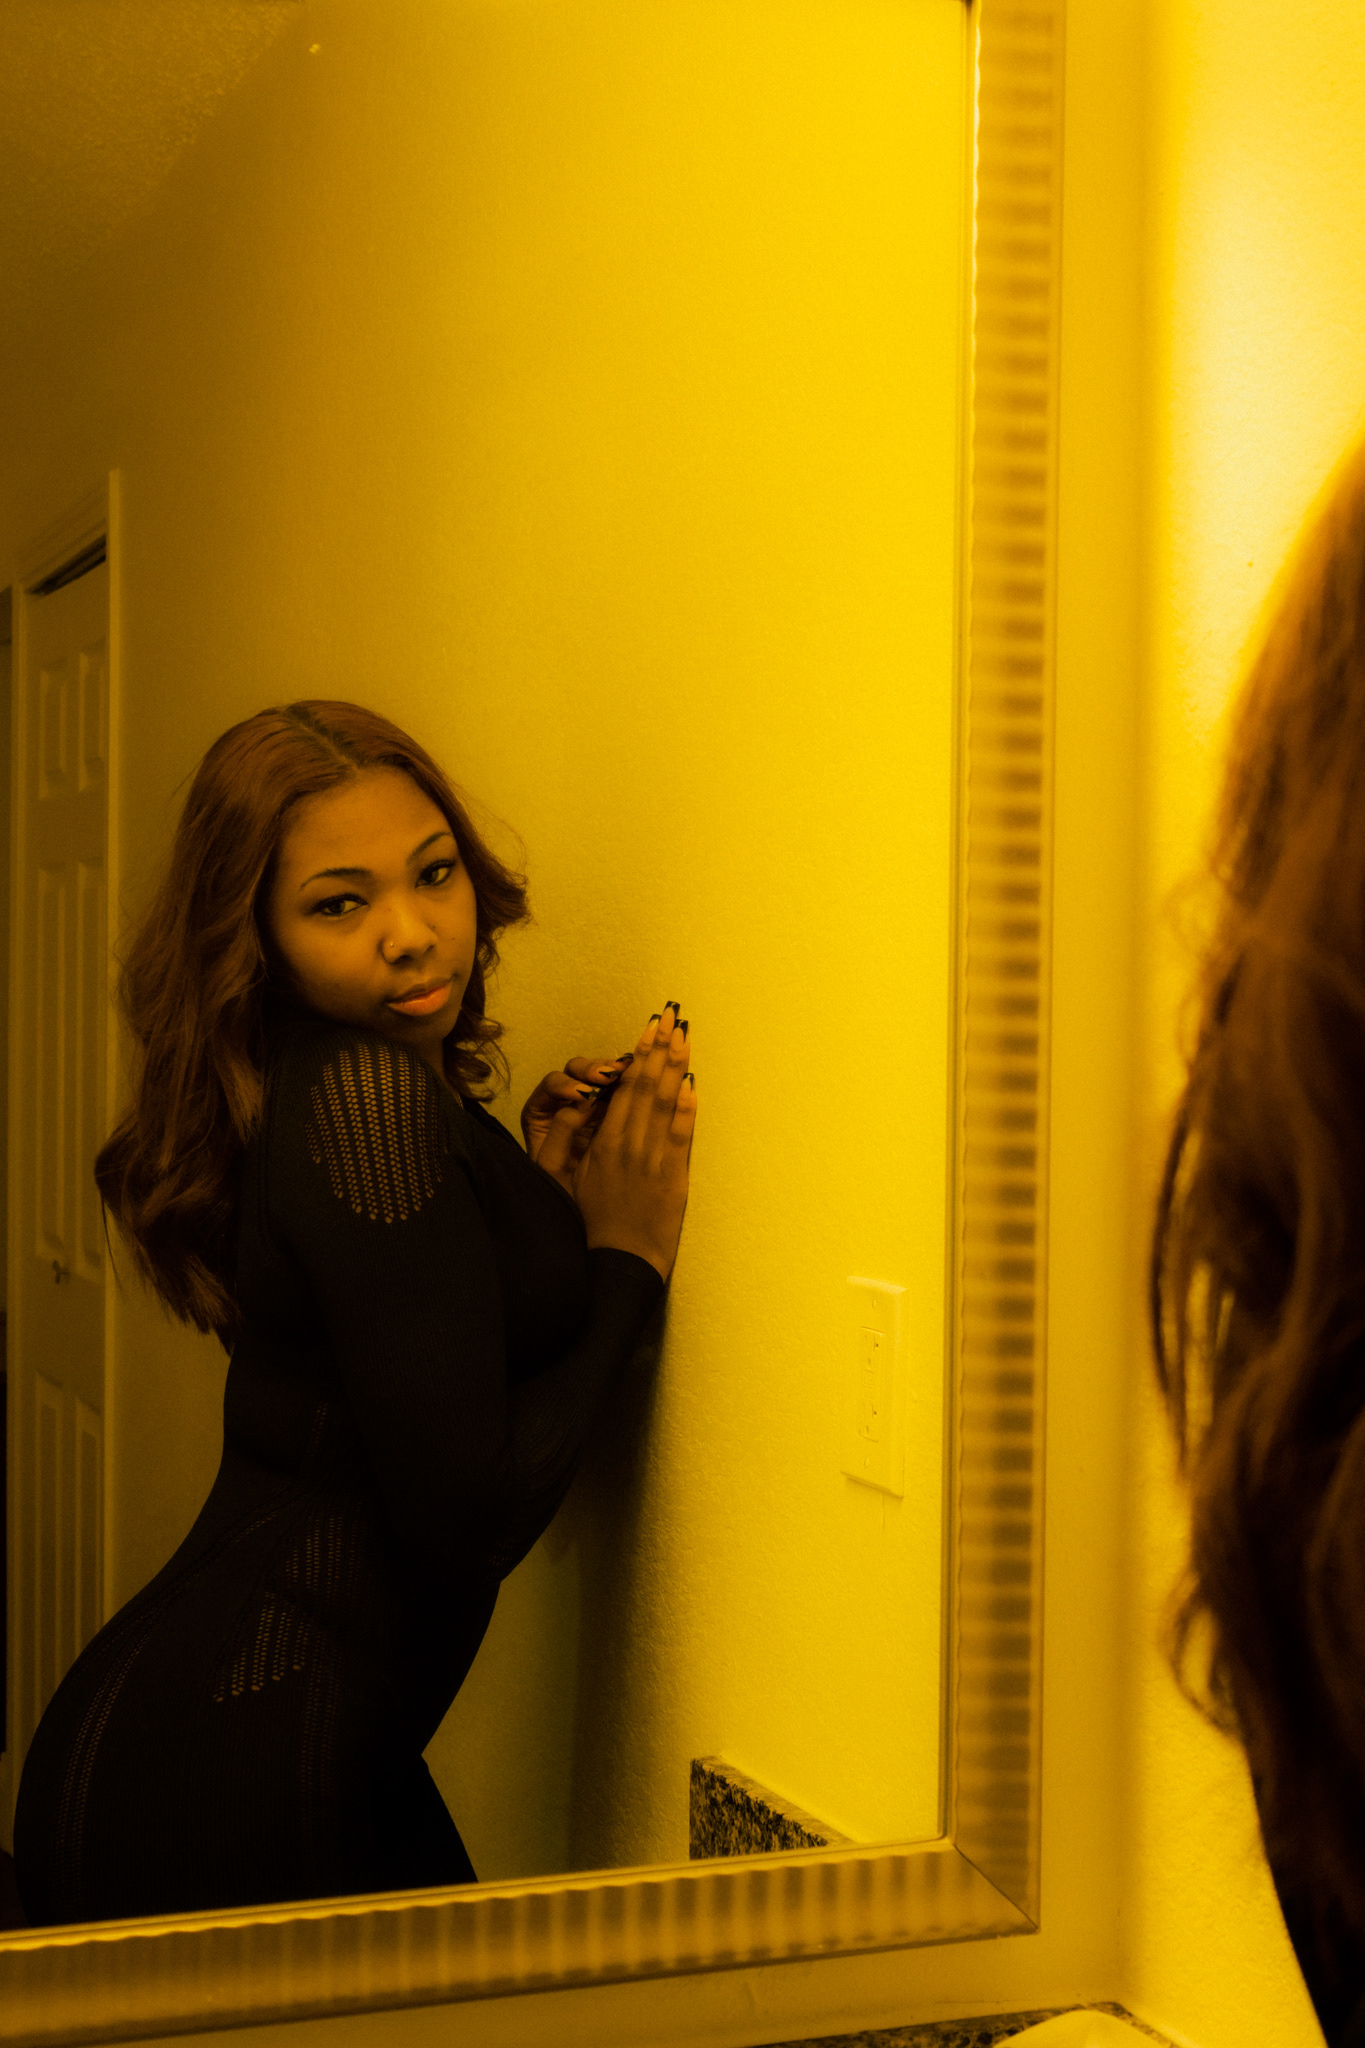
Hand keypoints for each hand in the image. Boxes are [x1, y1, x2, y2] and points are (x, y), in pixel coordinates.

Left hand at [521, 1050, 632, 1196]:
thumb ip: (561, 1132)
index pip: (551, 1086)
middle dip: (590, 1070)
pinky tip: (641, 1079)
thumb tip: (581, 1102)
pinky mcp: (612, 1110)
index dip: (567, 1084)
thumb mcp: (555, 1165)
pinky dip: (629, 1082)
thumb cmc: (563, 1189)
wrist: (585, 1210)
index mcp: (542, 1113)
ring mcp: (590, 1104)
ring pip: (598, 1076)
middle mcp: (564, 1103)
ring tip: (626, 1073)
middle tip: (606, 1076)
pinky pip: (619, 1088)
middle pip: (575, 1073)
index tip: (584, 1093)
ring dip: (612, 1072)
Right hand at [539, 1004, 695, 1281]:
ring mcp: (653, 1162)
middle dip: (661, 1047)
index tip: (651, 1027)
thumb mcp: (565, 1177)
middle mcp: (629, 1145)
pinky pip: (682, 1137)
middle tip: (672, 1016)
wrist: (618, 1266)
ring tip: (685, 1037)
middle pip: (648, 1086)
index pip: (625, 1086)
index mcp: (602, 1141)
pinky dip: (688, 1109)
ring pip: (667, 1104)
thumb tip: (582, 1101)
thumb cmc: (587, 1225)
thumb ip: (571, 1136)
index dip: (640, 1054)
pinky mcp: (674, 1180)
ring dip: (677, 1067)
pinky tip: (693, 1084)